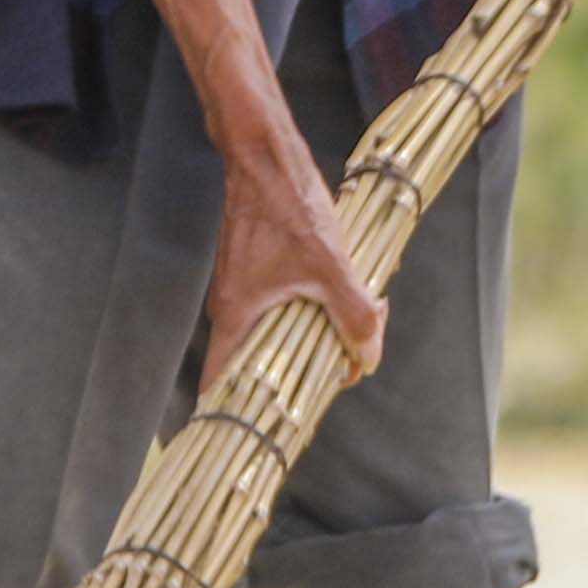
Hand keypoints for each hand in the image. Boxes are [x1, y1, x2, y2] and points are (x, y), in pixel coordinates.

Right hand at [208, 117, 388, 391]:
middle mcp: (231, 311)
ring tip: (348, 341)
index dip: (239, 415)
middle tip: (335, 379)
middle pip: (255, 366)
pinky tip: (342, 302)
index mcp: (235, 318)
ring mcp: (242, 291)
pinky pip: (280, 311)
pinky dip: (309, 314)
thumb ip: (353, 314)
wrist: (266, 155)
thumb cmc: (289, 208)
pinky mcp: (256, 272)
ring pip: (273, 336)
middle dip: (295, 379)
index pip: (219, 387)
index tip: (268, 432)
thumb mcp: (330, 266)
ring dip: (308, 342)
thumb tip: (368, 359)